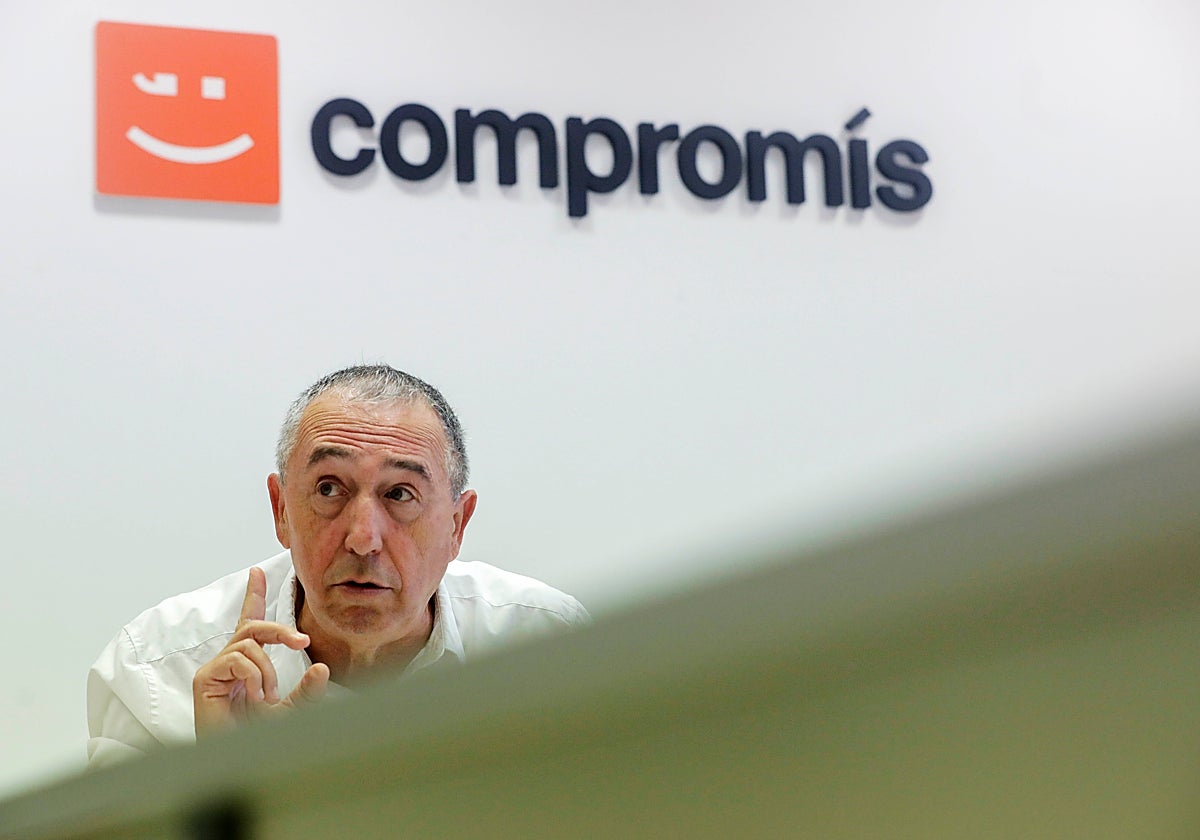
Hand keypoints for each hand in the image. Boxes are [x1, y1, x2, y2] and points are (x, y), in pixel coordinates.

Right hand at [192, 567, 329, 736]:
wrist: (237, 758)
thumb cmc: (256, 737)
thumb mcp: (291, 710)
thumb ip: (307, 692)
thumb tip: (322, 668)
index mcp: (248, 664)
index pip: (250, 623)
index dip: (253, 596)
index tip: (256, 572)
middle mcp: (230, 662)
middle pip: (254, 626)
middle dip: (280, 629)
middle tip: (301, 641)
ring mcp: (215, 669)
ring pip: (249, 642)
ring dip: (267, 668)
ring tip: (267, 696)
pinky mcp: (205, 679)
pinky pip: (237, 659)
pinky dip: (254, 676)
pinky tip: (255, 697)